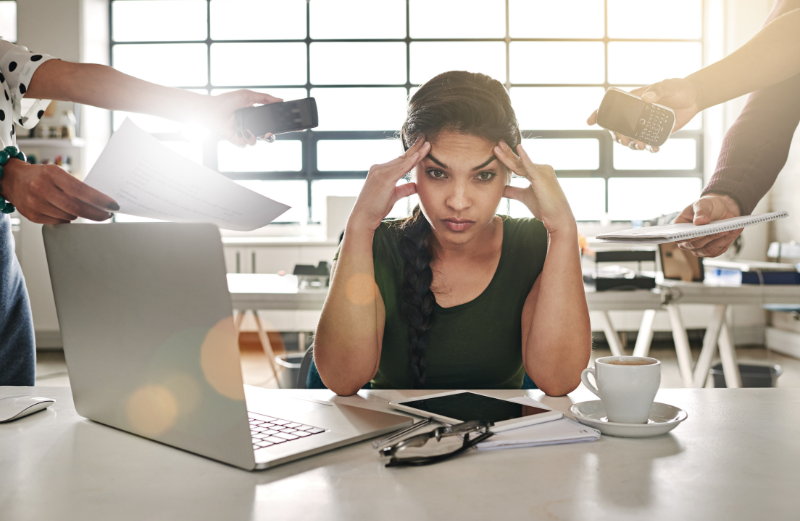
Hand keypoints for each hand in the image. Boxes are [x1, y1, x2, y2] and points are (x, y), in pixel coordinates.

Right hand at [1, 160, 116, 223]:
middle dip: (95, 213)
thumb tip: (99, 201)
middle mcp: (42, 188)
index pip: (81, 190)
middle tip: (106, 215)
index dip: (99, 199)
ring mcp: (36, 203)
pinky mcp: (32, 215)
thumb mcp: (57, 173)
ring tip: (80, 209)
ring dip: (79, 214)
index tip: (112, 205)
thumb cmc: (40, 175)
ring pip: (68, 216)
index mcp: (52, 174)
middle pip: (76, 207)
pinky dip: (66, 218)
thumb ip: (75, 186)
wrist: (11, 179)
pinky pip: (58, 221)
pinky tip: (63, 211)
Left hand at [202, 90, 282, 146]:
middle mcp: (249, 126)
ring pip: (255, 141)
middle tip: (268, 133)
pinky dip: (244, 139)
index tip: (278, 126)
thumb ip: (264, 98)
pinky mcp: (235, 140)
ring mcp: (242, 134)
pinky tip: (240, 131)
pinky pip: (244, 144)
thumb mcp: (248, 95)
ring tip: (248, 130)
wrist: (211, 109)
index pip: (267, 123)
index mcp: (254, 116)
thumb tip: (280, 100)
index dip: (273, 126)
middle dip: (268, 136)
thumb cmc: (227, 101)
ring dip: (254, 137)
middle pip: (264, 135)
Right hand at [348, 137, 430, 231]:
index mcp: (381, 171)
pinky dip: (410, 162)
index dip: (412, 153)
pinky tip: (418, 156)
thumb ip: (404, 189)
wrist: (363, 218)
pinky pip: (400, 168)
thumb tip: (415, 185)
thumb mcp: (393, 196)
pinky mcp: (383, 178)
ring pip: (402, 160)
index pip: (400, 160)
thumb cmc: (376, 209)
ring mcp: (380, 172)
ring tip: (428, 143)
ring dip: (416, 152)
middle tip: (426, 137)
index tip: (422, 145)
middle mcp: (379, 168)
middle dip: (415, 147)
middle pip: (402, 157)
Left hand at [494, 141, 574, 234]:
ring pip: (520, 164)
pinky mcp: (542, 176)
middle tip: (496, 142)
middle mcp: (541, 169)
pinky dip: (524, 157)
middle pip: (519, 161)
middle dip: (507, 152)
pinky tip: (518, 148)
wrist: (557, 217)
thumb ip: (513, 191)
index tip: (497, 150)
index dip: (508, 158)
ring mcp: (542, 171)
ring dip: (508, 155)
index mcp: (538, 172)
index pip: (519, 164)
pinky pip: (530, 166)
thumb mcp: (524, 196)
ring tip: (497, 147)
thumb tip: (500, 189)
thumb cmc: (544, 207)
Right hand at [586, 78, 699, 151]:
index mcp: (633, 102)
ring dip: (633, 145)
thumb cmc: (678, 87)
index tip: (590, 121)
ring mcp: (645, 125)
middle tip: (625, 141)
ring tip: (641, 146)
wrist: (695, 97)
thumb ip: (658, 90)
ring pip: (632, 139)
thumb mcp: (668, 85)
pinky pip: (648, 143)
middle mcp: (636, 115)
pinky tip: (654, 149)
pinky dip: (649, 148)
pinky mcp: (656, 133)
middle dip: (617, 137)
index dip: (599, 114)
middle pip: (618, 129)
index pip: (612, 109)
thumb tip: (646, 98)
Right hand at [673, 194, 741, 256]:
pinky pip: (717, 251)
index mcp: (679, 227)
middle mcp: (686, 240)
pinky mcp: (709, 251)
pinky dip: (726, 242)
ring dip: (720, 241)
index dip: (690, 237)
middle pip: (695, 244)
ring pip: (707, 250)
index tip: (702, 233)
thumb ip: (700, 211)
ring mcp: (697, 247)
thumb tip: (699, 222)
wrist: (721, 209)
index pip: (680, 236)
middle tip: (722, 229)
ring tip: (729, 230)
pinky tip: (732, 232)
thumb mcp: (703, 203)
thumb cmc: (708, 206)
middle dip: (710, 237)